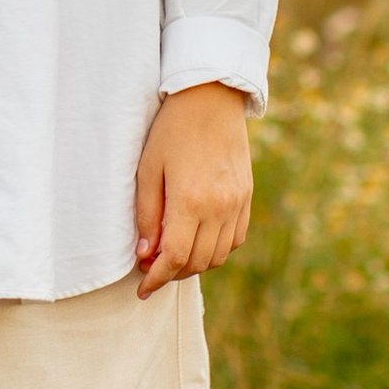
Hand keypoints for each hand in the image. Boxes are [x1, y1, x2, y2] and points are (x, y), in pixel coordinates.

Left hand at [133, 80, 251, 296]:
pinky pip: (236, 239)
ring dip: (195, 264)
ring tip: (172, 255)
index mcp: (191, 200)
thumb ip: (147, 214)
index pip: (175, 258)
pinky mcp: (247, 196)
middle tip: (151, 267)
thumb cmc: (171, 130)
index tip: (142, 289)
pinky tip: (198, 240)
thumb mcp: (147, 169)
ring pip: (219, 255)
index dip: (157, 278)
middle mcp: (219, 207)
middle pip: (198, 262)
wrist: (211, 99)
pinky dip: (217, 249)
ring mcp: (237, 203)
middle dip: (172, 273)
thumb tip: (146, 254)